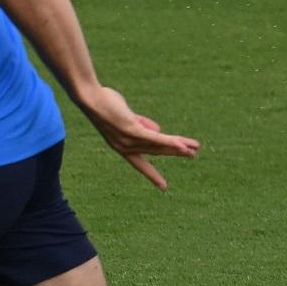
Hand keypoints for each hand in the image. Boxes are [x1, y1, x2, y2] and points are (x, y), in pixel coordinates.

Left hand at [73, 84, 198, 190]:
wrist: (92, 98)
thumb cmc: (107, 104)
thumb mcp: (126, 117)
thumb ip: (142, 124)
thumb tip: (158, 131)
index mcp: (122, 146)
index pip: (140, 164)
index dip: (152, 175)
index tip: (163, 187)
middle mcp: (125, 147)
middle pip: (156, 152)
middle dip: (176, 153)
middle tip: (193, 156)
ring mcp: (128, 140)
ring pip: (158, 145)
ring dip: (178, 146)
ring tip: (194, 149)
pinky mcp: (131, 130)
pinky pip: (154, 138)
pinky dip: (169, 141)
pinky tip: (182, 145)